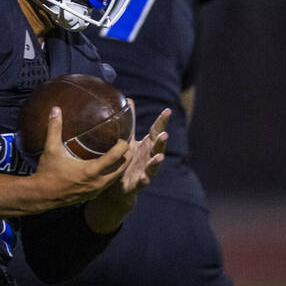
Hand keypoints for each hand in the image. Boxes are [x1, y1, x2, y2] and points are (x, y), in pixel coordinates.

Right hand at [25, 105, 130, 208]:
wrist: (42, 195)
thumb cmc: (47, 172)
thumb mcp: (51, 149)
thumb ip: (55, 128)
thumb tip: (55, 109)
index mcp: (91, 170)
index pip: (115, 157)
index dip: (122, 146)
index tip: (123, 138)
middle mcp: (97, 182)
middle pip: (121, 169)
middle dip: (126, 157)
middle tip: (127, 145)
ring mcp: (95, 191)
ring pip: (115, 178)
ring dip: (120, 167)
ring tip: (121, 156)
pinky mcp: (91, 196)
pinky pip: (107, 184)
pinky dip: (111, 176)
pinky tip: (107, 169)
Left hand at [83, 106, 169, 231]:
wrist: (118, 186)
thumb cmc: (126, 160)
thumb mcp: (128, 139)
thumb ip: (130, 122)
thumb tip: (129, 99)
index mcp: (147, 145)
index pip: (156, 131)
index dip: (162, 121)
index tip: (167, 111)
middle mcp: (149, 156)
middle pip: (158, 148)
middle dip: (162, 141)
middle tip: (165, 134)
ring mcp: (146, 170)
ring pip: (154, 165)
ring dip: (157, 161)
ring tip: (160, 156)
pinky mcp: (139, 183)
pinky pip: (143, 181)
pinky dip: (145, 179)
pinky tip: (146, 178)